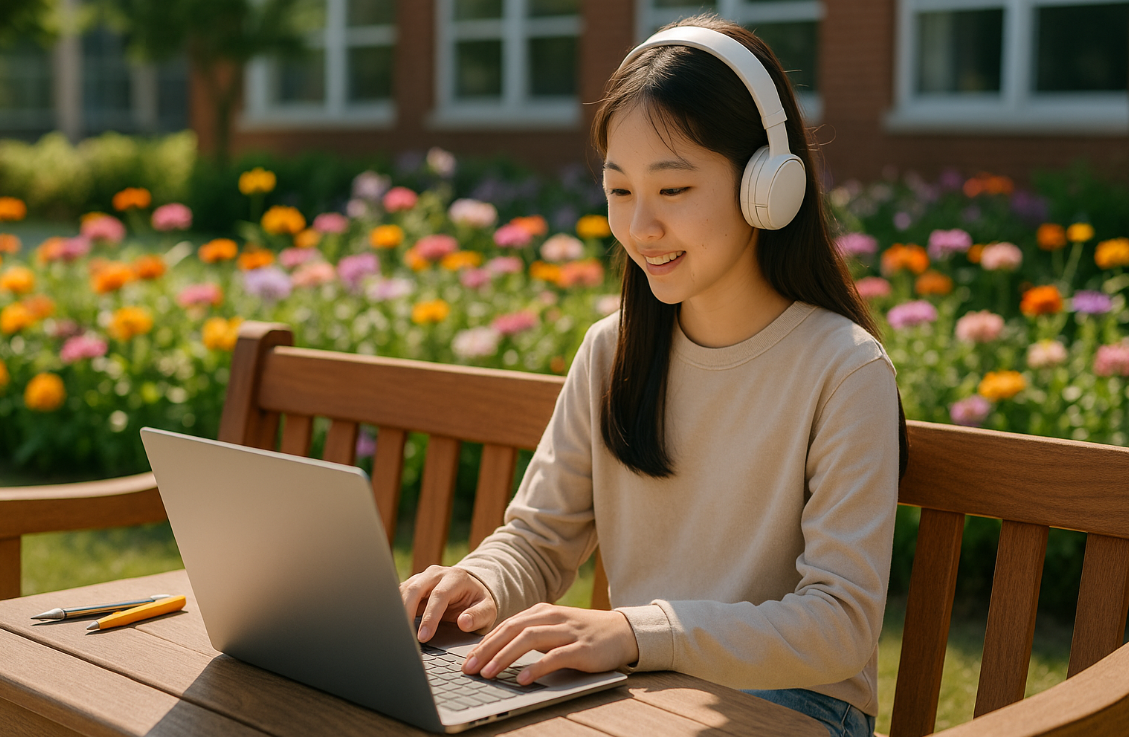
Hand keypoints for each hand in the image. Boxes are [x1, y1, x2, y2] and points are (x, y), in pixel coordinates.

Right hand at [400, 565, 497, 642]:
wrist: (471, 590)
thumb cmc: (478, 603)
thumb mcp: (487, 610)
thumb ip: (478, 616)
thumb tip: (463, 623)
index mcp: (456, 578)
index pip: (439, 595)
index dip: (430, 617)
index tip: (424, 637)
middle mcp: (437, 573)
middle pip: (416, 588)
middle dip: (407, 612)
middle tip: (404, 635)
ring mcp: (422, 577)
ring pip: (403, 590)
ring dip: (398, 610)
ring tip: (396, 632)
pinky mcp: (413, 584)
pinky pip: (399, 593)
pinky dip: (394, 607)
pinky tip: (394, 624)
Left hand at [461, 603, 638, 684]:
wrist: (621, 632)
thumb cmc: (582, 634)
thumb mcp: (553, 628)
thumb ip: (530, 635)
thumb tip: (497, 653)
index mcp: (541, 612)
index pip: (506, 626)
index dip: (484, 643)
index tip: (467, 660)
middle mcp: (552, 617)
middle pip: (512, 630)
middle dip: (487, 650)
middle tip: (469, 668)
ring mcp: (567, 631)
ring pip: (529, 640)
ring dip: (505, 657)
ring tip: (488, 674)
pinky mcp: (582, 648)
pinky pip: (555, 657)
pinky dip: (536, 667)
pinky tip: (522, 679)